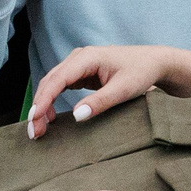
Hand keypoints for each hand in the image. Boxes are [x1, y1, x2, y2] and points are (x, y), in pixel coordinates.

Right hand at [27, 45, 190, 137]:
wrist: (156, 63)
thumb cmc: (142, 73)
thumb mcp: (124, 90)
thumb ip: (100, 102)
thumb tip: (76, 116)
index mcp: (87, 57)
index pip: (57, 79)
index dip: (44, 99)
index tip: (36, 118)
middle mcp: (78, 58)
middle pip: (49, 82)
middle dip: (39, 106)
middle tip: (34, 132)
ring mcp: (79, 65)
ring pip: (52, 85)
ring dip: (43, 105)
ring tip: (39, 129)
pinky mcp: (82, 74)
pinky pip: (61, 87)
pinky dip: (52, 102)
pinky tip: (50, 118)